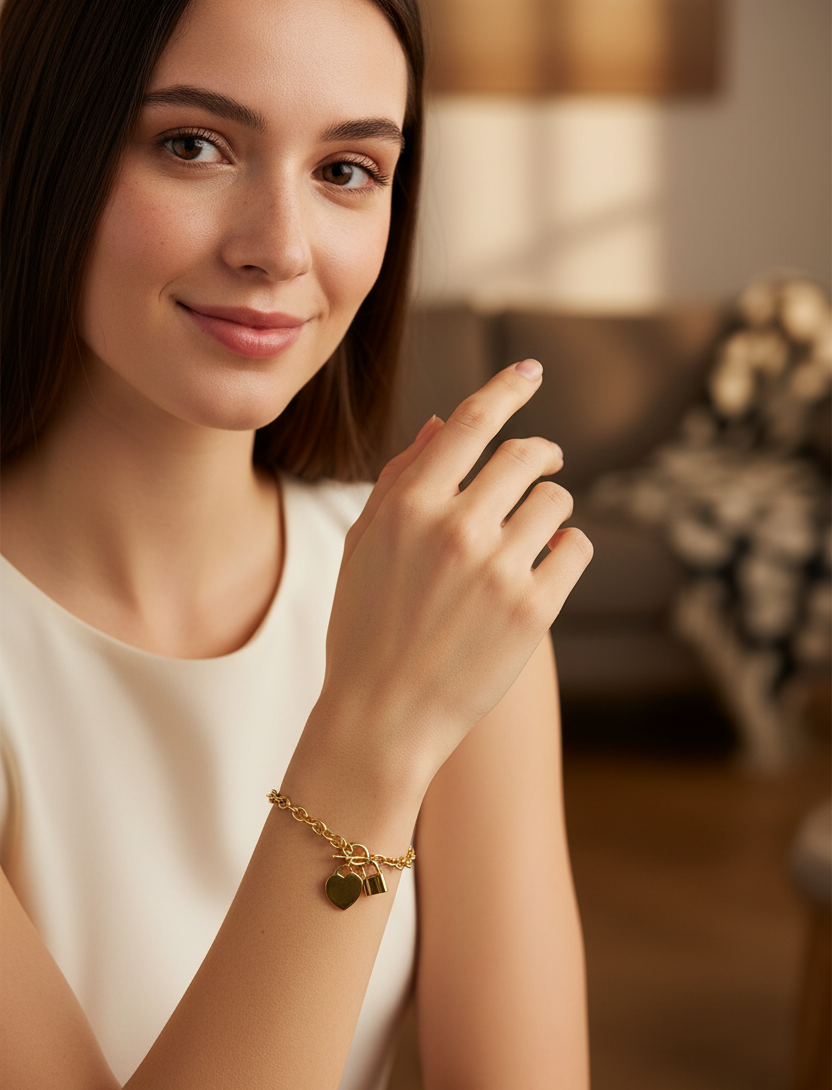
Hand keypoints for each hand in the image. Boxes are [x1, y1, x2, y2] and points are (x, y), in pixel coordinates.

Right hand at [319, 361, 592, 788]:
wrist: (381, 718)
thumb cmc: (365, 627)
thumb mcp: (365, 545)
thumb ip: (401, 479)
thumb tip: (440, 424)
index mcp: (408, 505)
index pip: (470, 422)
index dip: (506, 388)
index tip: (530, 371)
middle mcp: (456, 528)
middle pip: (526, 456)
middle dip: (542, 454)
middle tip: (545, 463)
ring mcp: (498, 570)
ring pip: (557, 501)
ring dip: (551, 507)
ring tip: (535, 531)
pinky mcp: (534, 611)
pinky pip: (575, 547)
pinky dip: (568, 548)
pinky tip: (548, 561)